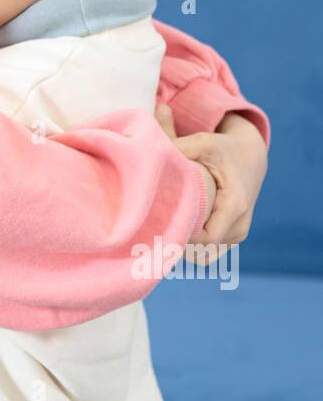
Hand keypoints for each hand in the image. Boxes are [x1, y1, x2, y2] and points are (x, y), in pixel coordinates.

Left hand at [155, 104, 268, 258]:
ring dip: (185, 248)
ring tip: (165, 227)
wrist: (251, 156)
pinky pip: (208, 255)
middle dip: (178, 243)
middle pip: (202, 251)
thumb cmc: (224, 149)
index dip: (180, 236)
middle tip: (153, 227)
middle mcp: (239, 226)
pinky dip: (193, 249)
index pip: (205, 239)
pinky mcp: (233, 238)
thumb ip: (178, 149)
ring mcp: (237, 235)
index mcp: (234, 206)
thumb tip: (149, 151)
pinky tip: (177, 229)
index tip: (158, 223)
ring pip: (204, 257)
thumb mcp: (203, 143)